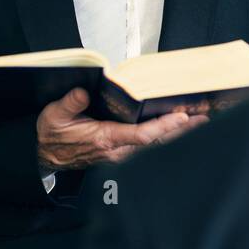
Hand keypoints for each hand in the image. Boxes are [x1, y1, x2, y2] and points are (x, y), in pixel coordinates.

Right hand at [36, 88, 207, 172]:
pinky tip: (176, 129)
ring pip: (154, 146)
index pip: (140, 135)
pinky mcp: (120, 153)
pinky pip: (147, 147)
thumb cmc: (52, 136)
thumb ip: (69, 103)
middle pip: (155, 142)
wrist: (46, 157)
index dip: (162, 127)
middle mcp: (116, 150)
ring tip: (197, 121)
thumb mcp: (54, 116)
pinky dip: (164, 137)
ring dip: (175, 134)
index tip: (179, 117)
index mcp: (104, 139)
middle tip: (202, 118)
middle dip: (180, 131)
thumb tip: (83, 92)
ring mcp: (120, 154)